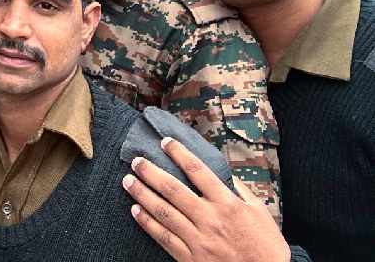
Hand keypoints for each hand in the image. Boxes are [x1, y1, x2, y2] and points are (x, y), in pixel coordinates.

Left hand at [122, 137, 290, 261]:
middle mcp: (209, 218)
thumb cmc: (266, 247)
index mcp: (227, 204)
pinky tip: (135, 210)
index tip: (165, 142)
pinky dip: (147, 223)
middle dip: (151, 172)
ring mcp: (198, 239)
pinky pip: (163, 237)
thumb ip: (240, 190)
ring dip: (142, 194)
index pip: (198, 171)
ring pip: (163, 211)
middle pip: (173, 189)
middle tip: (136, 160)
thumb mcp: (260, 213)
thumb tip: (224, 172)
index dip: (179, 153)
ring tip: (127, 181)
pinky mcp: (190, 258)